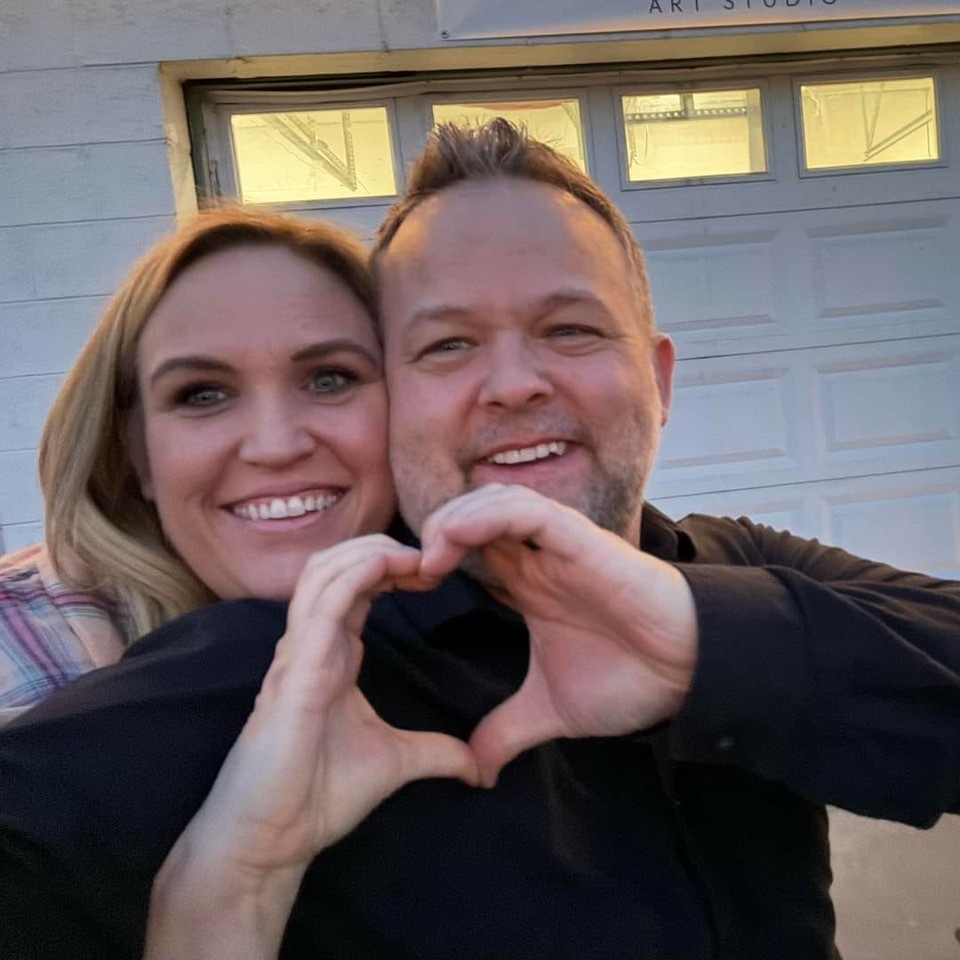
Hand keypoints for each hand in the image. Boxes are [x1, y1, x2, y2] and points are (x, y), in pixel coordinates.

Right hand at [146, 535, 478, 958]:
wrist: (271, 840)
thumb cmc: (316, 797)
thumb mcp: (395, 763)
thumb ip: (436, 753)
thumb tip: (479, 768)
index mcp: (333, 654)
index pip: (358, 586)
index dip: (394, 567)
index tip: (437, 570)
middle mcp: (313, 643)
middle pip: (339, 565)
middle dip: (385, 547)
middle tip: (433, 553)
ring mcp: (299, 652)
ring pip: (325, 571)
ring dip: (371, 550)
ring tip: (416, 554)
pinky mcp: (294, 669)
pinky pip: (321, 603)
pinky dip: (354, 574)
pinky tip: (389, 565)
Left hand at [419, 484, 697, 785]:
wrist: (687, 675)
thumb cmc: (629, 678)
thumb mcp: (549, 710)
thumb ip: (507, 730)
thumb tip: (476, 770)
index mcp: (526, 583)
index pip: (466, 547)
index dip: (429, 558)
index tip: (402, 590)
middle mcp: (538, 556)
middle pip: (471, 515)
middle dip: (432, 532)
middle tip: (406, 571)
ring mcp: (559, 544)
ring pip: (494, 501)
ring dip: (454, 519)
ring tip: (429, 556)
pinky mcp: (581, 540)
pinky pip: (529, 510)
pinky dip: (488, 515)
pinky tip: (457, 538)